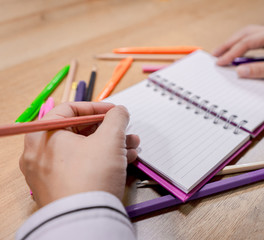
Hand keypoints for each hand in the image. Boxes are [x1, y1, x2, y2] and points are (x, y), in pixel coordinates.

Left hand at [19, 102, 139, 206]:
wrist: (85, 219)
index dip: (97, 107)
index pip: (70, 109)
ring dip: (110, 145)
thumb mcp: (110, 139)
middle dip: (109, 130)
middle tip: (127, 131)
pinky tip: (124, 161)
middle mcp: (40, 152)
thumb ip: (116, 118)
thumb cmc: (92, 174)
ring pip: (83, 150)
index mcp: (43, 134)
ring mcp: (47, 172)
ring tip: (132, 147)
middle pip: (78, 131)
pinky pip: (80, 166)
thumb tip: (120, 112)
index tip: (116, 111)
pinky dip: (101, 161)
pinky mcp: (59, 187)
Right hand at [213, 21, 263, 84]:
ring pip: (247, 34)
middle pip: (245, 33)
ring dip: (232, 43)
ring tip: (220, 54)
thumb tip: (240, 71)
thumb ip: (262, 70)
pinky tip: (234, 52)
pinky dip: (241, 45)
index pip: (249, 41)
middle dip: (228, 45)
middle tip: (214, 56)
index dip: (232, 52)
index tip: (220, 63)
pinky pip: (253, 38)